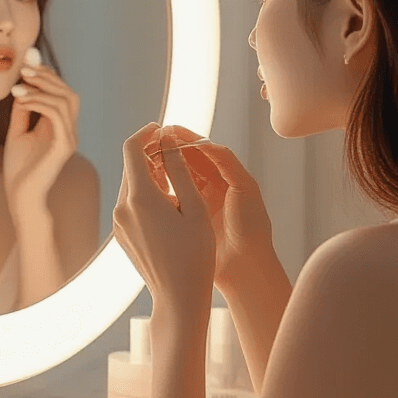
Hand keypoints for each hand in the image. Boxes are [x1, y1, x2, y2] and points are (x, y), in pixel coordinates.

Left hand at [3, 60, 78, 220]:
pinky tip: (21, 100)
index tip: (26, 64)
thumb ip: (23, 110)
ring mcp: (70, 139)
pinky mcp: (64, 147)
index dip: (47, 76)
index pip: (62, 93)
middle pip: (69, 93)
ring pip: (67, 101)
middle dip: (47, 77)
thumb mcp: (17, 131)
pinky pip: (58, 115)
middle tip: (23, 68)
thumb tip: (22, 85)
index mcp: (61, 127)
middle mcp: (70, 131)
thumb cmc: (19, 169)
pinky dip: (39, 103)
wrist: (21, 196)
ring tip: (19, 85)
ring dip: (42, 88)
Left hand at [113, 123, 215, 320]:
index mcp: (140, 198)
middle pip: (130, 165)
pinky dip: (146, 194)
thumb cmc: (195, 253)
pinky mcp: (121, 235)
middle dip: (150, 153)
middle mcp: (122, 208)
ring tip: (176, 179)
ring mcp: (119, 223)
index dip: (147, 133)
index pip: (132, 148)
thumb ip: (178, 169)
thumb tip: (167, 139)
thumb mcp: (194, 206)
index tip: (163, 130)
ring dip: (149, 174)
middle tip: (176, 152)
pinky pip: (130, 203)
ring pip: (130, 184)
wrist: (179, 296)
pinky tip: (169, 204)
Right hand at [158, 125, 274, 289]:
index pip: (201, 150)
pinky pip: (169, 201)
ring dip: (160, 168)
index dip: (184, 139)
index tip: (166, 130)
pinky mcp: (186, 222)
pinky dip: (158, 191)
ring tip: (145, 160)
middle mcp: (210, 187)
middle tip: (149, 142)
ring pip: (174, 179)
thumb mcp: (244, 188)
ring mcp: (196, 205)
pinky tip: (146, 187)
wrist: (247, 267)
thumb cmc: (252, 228)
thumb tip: (205, 141)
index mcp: (225, 175)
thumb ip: (227, 162)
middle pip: (185, 161)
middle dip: (168, 150)